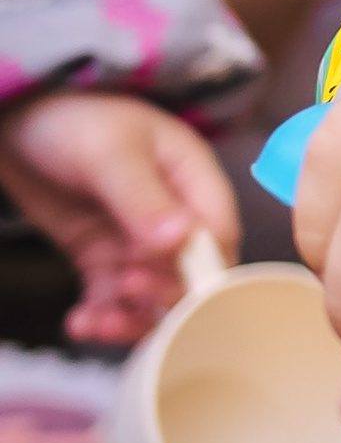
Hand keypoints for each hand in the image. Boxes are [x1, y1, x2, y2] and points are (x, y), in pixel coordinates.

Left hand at [0, 89, 239, 343]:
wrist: (20, 121)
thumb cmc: (76, 120)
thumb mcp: (110, 154)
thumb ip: (143, 198)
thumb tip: (180, 241)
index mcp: (194, 179)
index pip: (218, 234)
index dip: (200, 268)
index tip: (162, 284)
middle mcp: (176, 214)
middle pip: (192, 273)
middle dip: (162, 295)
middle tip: (124, 290)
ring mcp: (138, 239)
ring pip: (154, 295)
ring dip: (131, 318)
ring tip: (97, 321)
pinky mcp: (105, 256)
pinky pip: (114, 298)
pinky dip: (101, 316)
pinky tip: (80, 322)